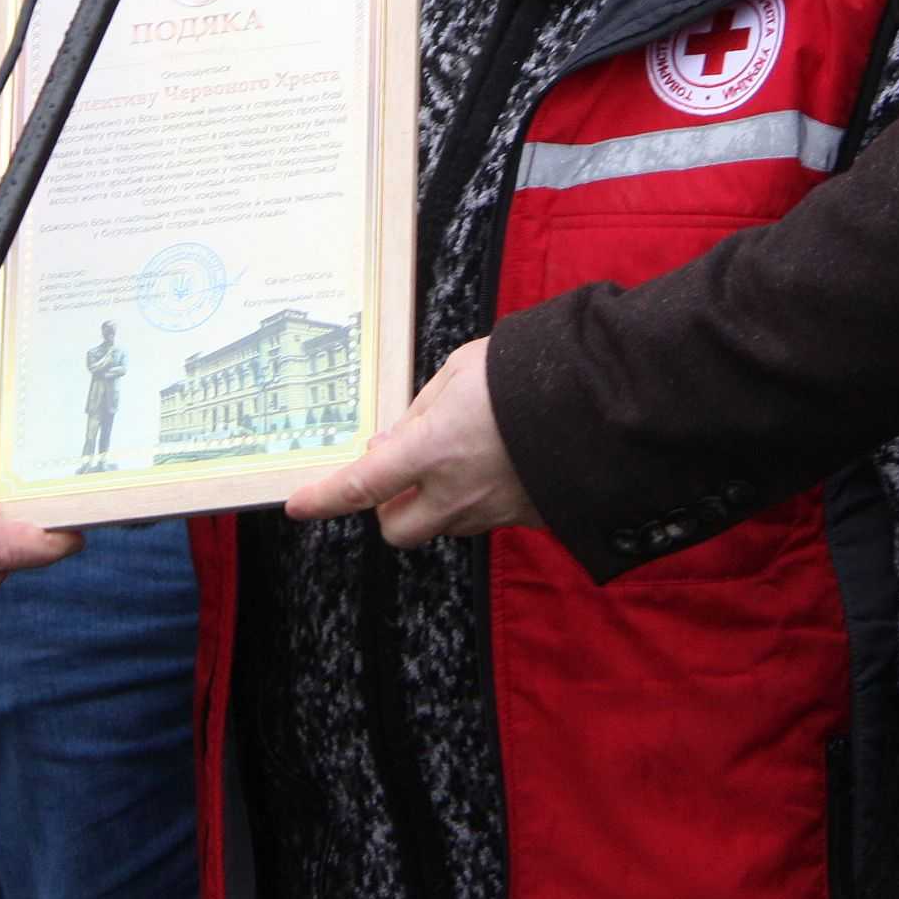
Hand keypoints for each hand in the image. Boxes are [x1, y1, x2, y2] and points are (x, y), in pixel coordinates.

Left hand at [283, 340, 533, 546]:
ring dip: (432, 500)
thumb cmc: (526, 371)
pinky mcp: (525, 519)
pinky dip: (473, 498)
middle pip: (396, 528)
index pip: (361, 485)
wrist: (602, 399)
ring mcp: (492, 512)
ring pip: (439, 524)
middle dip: (386, 505)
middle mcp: (457, 493)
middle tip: (399, 469)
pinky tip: (495, 462)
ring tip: (458, 454)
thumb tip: (393, 443)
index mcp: (433, 450)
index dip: (323, 498)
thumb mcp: (459, 371)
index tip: (297, 504)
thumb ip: (419, 412)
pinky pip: (481, 518)